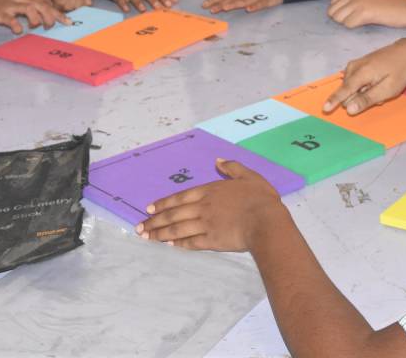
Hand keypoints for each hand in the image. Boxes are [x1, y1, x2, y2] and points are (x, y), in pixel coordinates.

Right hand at [0, 0, 70, 33]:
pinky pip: (10, 19)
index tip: (68, 22)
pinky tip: (19, 30)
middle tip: (50, 26)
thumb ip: (31, 5)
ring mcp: (10, 5)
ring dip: (36, 19)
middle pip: (40, 5)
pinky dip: (16, 25)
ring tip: (35, 26)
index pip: (45, 3)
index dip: (57, 13)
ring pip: (29, 8)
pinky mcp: (0, 13)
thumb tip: (46, 16)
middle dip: (49, 16)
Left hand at [137, 158, 286, 250]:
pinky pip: (190, 242)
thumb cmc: (260, 199)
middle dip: (155, 221)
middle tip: (140, 227)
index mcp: (210, 191)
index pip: (180, 197)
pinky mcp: (211, 241)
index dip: (163, 203)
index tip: (150, 209)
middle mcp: (203, 207)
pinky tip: (170, 245)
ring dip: (160, 233)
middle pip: (173, 214)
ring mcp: (205, 225)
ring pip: (177, 229)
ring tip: (147, 237)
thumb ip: (232, 168)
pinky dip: (178, 244)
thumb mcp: (249, 176)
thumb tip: (218, 160)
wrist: (265, 222)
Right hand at [323, 38, 405, 114]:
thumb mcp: (387, 89)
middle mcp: (354, 67)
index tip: (324, 109)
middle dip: (359, 98)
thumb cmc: (399, 72)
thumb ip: (366, 99)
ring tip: (380, 87)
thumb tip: (348, 109)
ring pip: (351, 87)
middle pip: (347, 91)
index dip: (334, 101)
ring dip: (363, 92)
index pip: (344, 90)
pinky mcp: (357, 65)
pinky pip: (354, 82)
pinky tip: (376, 83)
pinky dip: (364, 86)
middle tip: (379, 93)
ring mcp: (354, 64)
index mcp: (361, 73)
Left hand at [327, 0, 405, 27]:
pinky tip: (367, 25)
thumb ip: (355, 3)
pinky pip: (348, 24)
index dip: (339, 14)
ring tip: (362, 24)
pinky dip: (355, 28)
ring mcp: (359, 2)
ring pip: (339, 19)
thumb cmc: (391, 8)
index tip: (351, 19)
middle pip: (333, 12)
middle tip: (356, 23)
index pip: (333, 3)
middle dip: (341, 20)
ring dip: (348, 24)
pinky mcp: (364, 12)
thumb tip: (338, 15)